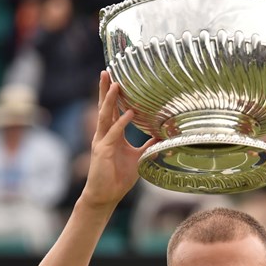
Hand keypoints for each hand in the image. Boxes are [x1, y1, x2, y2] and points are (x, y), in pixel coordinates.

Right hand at [80, 71, 155, 209]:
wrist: (106, 195)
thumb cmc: (119, 177)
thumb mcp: (138, 157)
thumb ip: (148, 145)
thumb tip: (163, 136)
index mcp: (112, 134)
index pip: (112, 109)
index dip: (113, 94)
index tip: (116, 77)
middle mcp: (104, 134)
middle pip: (104, 107)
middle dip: (105, 89)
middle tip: (107, 71)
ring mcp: (102, 141)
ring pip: (105, 116)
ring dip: (110, 100)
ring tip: (115, 84)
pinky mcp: (102, 151)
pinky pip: (113, 134)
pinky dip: (121, 123)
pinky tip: (129, 113)